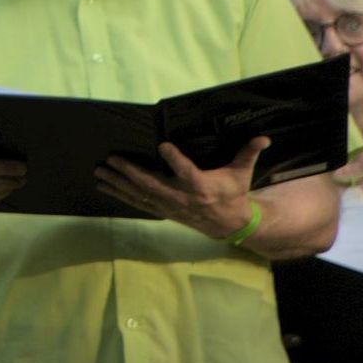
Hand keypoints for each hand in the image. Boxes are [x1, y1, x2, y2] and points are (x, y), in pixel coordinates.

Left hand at [94, 136, 264, 239]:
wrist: (229, 224)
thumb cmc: (233, 193)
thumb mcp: (242, 174)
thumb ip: (248, 154)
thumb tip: (264, 137)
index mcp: (201, 185)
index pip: (187, 171)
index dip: (175, 159)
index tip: (163, 145)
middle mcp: (181, 196)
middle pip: (151, 184)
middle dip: (129, 172)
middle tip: (110, 160)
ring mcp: (168, 205)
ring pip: (138, 194)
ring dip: (117, 183)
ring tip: (98, 173)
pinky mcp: (162, 210)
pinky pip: (137, 203)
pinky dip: (119, 194)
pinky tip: (104, 187)